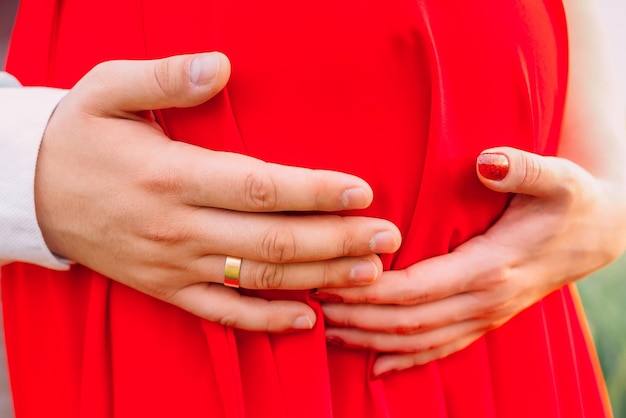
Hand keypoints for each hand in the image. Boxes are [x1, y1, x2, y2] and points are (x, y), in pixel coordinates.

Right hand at [35, 52, 401, 332]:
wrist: (30, 193)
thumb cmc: (78, 137)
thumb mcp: (107, 90)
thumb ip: (166, 76)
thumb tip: (220, 64)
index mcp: (172, 176)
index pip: (261, 189)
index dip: (316, 192)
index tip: (362, 192)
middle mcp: (179, 229)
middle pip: (274, 243)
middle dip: (337, 241)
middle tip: (388, 238)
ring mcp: (175, 266)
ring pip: (260, 281)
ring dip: (319, 278)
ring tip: (368, 273)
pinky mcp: (167, 289)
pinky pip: (223, 314)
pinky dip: (267, 321)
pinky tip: (308, 319)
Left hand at [318, 146, 625, 375]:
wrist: (598, 235)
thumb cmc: (571, 202)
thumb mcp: (557, 178)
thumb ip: (523, 168)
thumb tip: (488, 162)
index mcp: (490, 268)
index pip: (414, 289)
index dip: (367, 291)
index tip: (328, 282)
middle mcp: (483, 301)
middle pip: (406, 321)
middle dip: (356, 317)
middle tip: (312, 304)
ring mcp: (484, 317)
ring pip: (417, 342)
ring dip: (370, 340)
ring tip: (328, 332)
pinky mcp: (484, 321)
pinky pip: (440, 350)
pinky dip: (404, 360)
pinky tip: (374, 366)